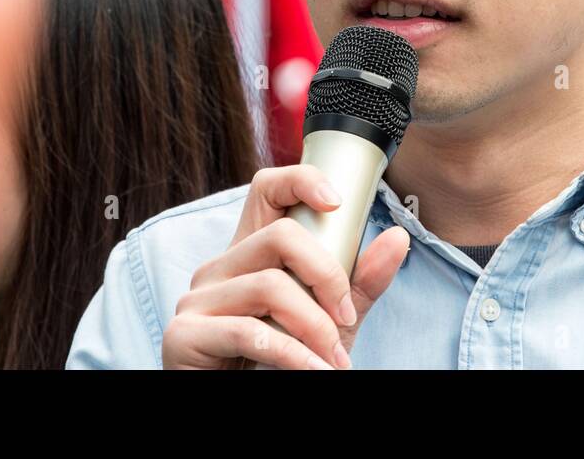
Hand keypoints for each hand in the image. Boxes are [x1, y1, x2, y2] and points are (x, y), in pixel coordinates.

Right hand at [161, 164, 408, 368]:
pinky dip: (293, 356)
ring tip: (333, 360)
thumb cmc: (281, 366)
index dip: (301, 181)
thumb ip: (359, 285)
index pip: (266, 189)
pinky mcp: (184, 335)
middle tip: (347, 318)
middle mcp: (218, 269)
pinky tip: (313, 371)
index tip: (338, 203)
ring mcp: (196, 300)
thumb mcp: (329, 322)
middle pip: (280, 236)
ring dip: (315, 327)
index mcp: (249, 255)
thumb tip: (399, 238)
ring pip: (269, 286)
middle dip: (327, 276)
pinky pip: (249, 332)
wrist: (234, 403)